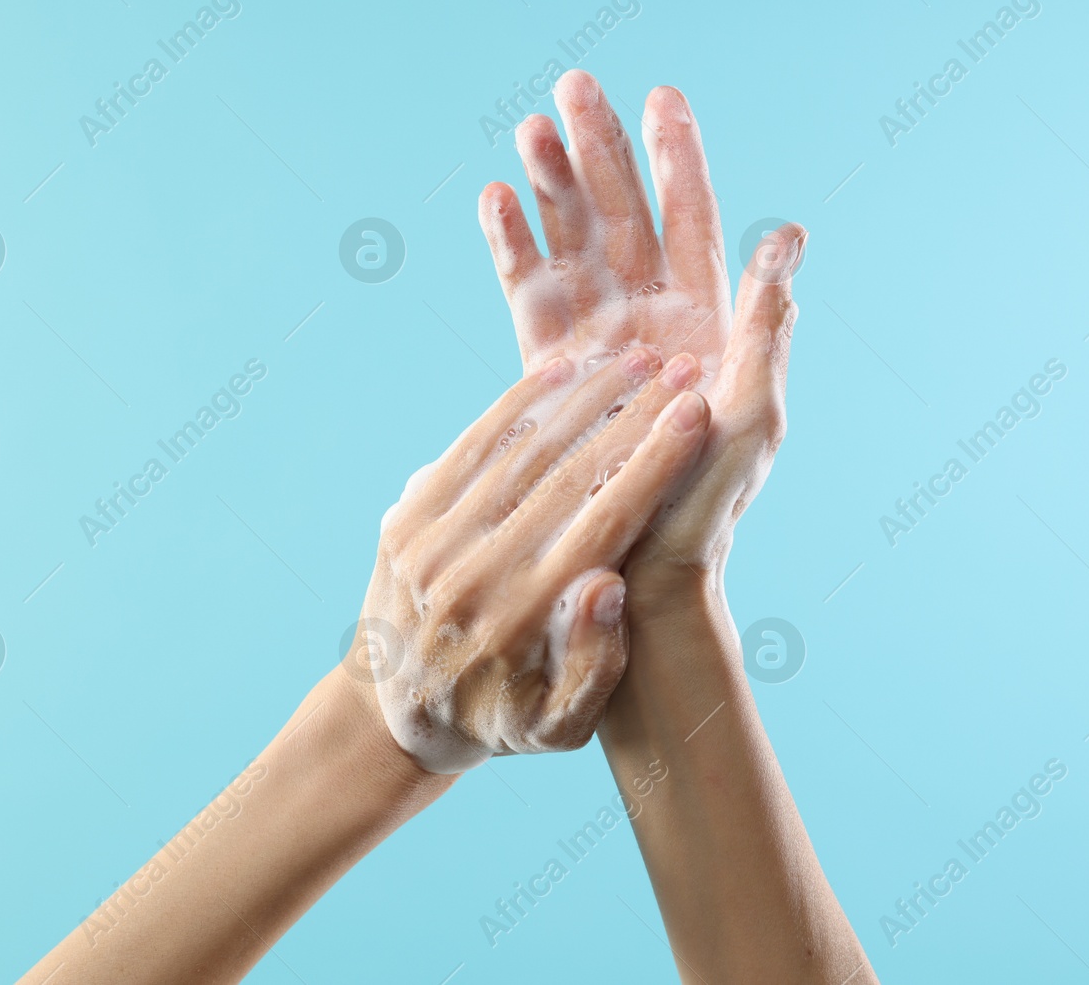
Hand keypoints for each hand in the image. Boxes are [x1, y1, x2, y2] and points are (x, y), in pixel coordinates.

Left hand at [359, 346, 708, 772]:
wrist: (392, 717)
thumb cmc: (500, 720)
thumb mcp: (559, 729)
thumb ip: (593, 667)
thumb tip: (609, 586)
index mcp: (522, 622)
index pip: (603, 524)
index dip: (654, 463)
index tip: (696, 411)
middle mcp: (473, 576)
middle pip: (567, 475)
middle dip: (631, 415)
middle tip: (682, 370)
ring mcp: (430, 543)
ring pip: (520, 451)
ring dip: (582, 397)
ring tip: (635, 359)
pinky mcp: (405, 519)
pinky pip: (469, 447)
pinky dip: (517, 406)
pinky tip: (561, 372)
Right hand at [478, 69, 802, 593]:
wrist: (642, 568)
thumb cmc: (709, 501)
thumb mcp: (755, 413)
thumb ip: (766, 324)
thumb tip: (787, 236)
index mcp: (707, 320)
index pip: (692, 220)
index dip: (677, 159)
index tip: (661, 97)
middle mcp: (651, 317)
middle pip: (624, 214)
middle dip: (599, 150)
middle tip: (572, 87)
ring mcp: (599, 338)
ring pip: (574, 241)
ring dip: (552, 184)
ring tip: (529, 129)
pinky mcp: (554, 366)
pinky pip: (530, 291)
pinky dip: (513, 246)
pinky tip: (495, 199)